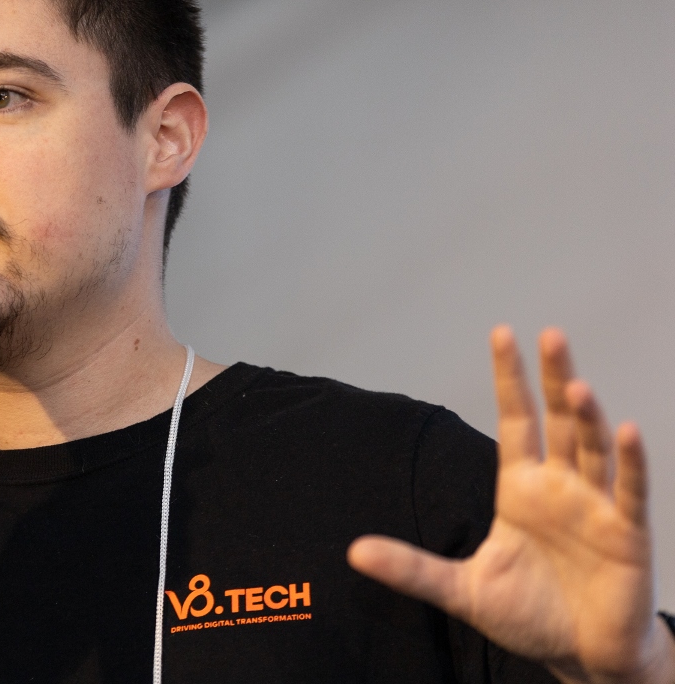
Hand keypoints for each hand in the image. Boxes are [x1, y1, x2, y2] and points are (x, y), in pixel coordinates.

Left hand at [348, 326, 674, 683]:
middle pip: (558, 421)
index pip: (516, 420)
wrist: (581, 658)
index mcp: (521, 488)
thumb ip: (411, 568)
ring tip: (576, 384)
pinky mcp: (627, 535)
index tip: (502, 333)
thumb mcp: (461, 590)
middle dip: (554, 378)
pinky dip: (630, 462)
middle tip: (550, 335)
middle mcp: (560, 488)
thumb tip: (353, 552)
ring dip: (587, 417)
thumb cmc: (530, 615)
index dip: (510, 379)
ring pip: (593, 449)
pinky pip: (630, 491)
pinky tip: (627, 430)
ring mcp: (595, 508)